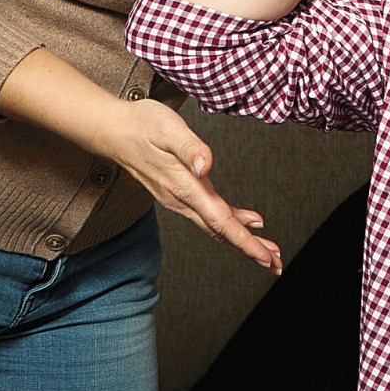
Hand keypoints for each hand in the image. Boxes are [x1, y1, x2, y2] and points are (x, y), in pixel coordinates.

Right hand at [96, 98, 281, 271]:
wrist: (113, 131)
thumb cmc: (142, 125)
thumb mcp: (169, 128)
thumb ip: (191, 148)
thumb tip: (207, 166)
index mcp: (184, 186)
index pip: (220, 220)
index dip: (244, 240)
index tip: (265, 256)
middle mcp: (182, 199)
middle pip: (221, 231)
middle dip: (250, 250)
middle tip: (276, 265)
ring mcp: (180, 199)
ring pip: (216, 227)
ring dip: (243, 241)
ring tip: (267, 253)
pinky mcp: (179, 193)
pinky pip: (209, 215)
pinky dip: (230, 224)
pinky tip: (248, 223)